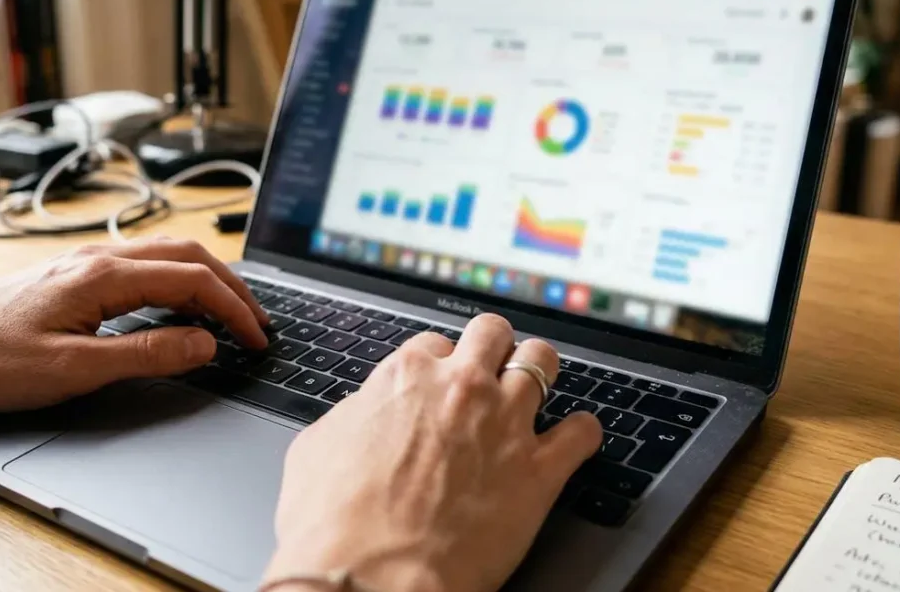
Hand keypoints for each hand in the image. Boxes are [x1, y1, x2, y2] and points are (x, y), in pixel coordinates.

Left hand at [0, 237, 269, 411]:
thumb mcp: (72, 370)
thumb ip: (145, 355)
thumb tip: (203, 345)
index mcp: (103, 277)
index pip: (193, 281)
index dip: (234, 310)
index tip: (256, 340)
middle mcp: (98, 259)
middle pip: (188, 257)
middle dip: (232, 289)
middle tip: (257, 326)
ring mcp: (85, 263)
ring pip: (166, 254)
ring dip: (206, 279)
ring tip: (229, 312)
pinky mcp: (73, 275)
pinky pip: (143, 263)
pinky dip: (177, 279)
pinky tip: (177, 303)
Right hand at [264, 314, 602, 591]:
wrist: (370, 579)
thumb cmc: (332, 524)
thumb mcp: (316, 449)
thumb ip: (352, 417)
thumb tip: (362, 415)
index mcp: (405, 377)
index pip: (433, 344)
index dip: (437, 365)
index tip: (439, 384)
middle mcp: (461, 388)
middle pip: (493, 333)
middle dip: (493, 348)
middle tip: (491, 370)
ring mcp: (505, 424)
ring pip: (543, 361)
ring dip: (540, 372)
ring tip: (538, 389)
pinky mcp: (539, 471)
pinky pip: (583, 431)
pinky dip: (582, 433)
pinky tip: (574, 440)